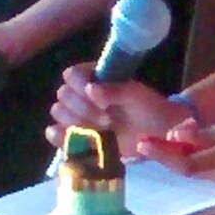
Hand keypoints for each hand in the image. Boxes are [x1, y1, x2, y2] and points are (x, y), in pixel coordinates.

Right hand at [49, 70, 192, 151]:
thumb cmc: (149, 108)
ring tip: (103, 130)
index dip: (80, 87)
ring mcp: (78, 114)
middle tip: (108, 119)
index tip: (102, 101)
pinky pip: (58, 134)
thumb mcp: (136, 96)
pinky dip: (61, 137)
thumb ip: (114, 90)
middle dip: (84, 109)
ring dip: (78, 122)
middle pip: (63, 95)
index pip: (72, 75)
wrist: (156, 134)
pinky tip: (75, 138)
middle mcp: (81, 93)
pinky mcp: (77, 135)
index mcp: (94, 76)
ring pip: (59, 113)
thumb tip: (91, 89)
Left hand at [138, 111, 214, 190]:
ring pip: (202, 172)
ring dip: (189, 157)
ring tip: (181, 139)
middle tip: (155, 139)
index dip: (161, 155)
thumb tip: (176, 135)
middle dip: (172, 155)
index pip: (182, 164)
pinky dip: (205, 161)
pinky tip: (206, 148)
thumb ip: (205, 134)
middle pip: (189, 169)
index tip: (141, 144)